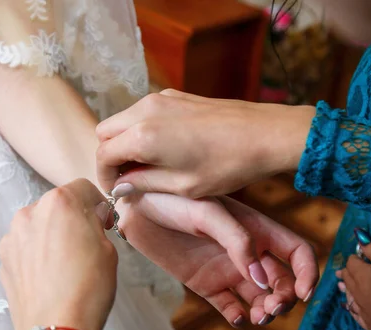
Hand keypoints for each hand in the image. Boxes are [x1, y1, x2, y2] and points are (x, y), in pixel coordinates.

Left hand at [0, 179, 117, 329]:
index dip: (97, 204)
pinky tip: (49, 276)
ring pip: (38, 225)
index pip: (82, 188)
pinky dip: (36, 253)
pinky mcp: (4, 259)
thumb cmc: (86, 290)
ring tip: (65, 264)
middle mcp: (30, 213)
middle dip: (71, 219)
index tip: (103, 220)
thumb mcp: (108, 249)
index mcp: (59, 203)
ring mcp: (12, 236)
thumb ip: (96, 223)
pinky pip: (24, 246)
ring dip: (51, 235)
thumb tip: (91, 217)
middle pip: (57, 205)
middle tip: (86, 244)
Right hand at [96, 90, 314, 197]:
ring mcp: (160, 99)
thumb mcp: (182, 186)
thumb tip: (121, 186)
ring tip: (146, 167)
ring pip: (123, 120)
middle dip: (110, 156)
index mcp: (143, 136)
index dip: (104, 177)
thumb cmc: (227, 165)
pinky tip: (162, 150)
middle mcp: (145, 111)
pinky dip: (141, 130)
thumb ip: (144, 184)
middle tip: (128, 179)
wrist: (267, 134)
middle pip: (106, 132)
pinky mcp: (175, 96)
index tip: (117, 192)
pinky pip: (143, 112)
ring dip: (125, 142)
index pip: (103, 154)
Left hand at [118, 193, 317, 324]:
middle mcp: (246, 252)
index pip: (296, 252)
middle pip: (282, 281)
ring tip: (259, 316)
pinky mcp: (205, 284)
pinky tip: (238, 318)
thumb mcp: (208, 213)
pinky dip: (239, 318)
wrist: (136, 208)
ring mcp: (227, 270)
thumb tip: (261, 279)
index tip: (304, 293)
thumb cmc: (173, 200)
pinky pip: (230, 307)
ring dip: (267, 311)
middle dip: (285, 298)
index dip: (308, 273)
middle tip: (272, 307)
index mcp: (256, 229)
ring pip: (260, 298)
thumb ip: (237, 241)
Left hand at [336, 228, 370, 329]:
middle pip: (348, 279)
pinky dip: (351, 308)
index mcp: (361, 275)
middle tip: (344, 270)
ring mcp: (362, 310)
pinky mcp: (370, 326)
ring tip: (341, 286)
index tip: (361, 257)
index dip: (357, 258)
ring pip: (349, 296)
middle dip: (347, 272)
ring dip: (346, 289)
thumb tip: (358, 234)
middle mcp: (356, 292)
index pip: (352, 262)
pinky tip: (350, 308)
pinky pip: (355, 314)